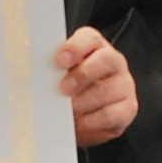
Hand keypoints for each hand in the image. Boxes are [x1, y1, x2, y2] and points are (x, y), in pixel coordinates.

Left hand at [56, 26, 136, 147]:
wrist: (87, 112)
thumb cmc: (67, 86)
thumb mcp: (58, 73)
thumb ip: (51, 69)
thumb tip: (34, 76)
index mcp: (94, 46)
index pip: (89, 38)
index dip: (75, 48)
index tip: (59, 60)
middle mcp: (113, 61)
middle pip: (105, 61)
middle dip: (82, 75)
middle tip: (63, 89)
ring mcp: (124, 85)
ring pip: (108, 90)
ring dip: (84, 102)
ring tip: (66, 111)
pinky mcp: (128, 108)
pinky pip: (112, 115)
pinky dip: (91, 121)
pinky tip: (77, 124)